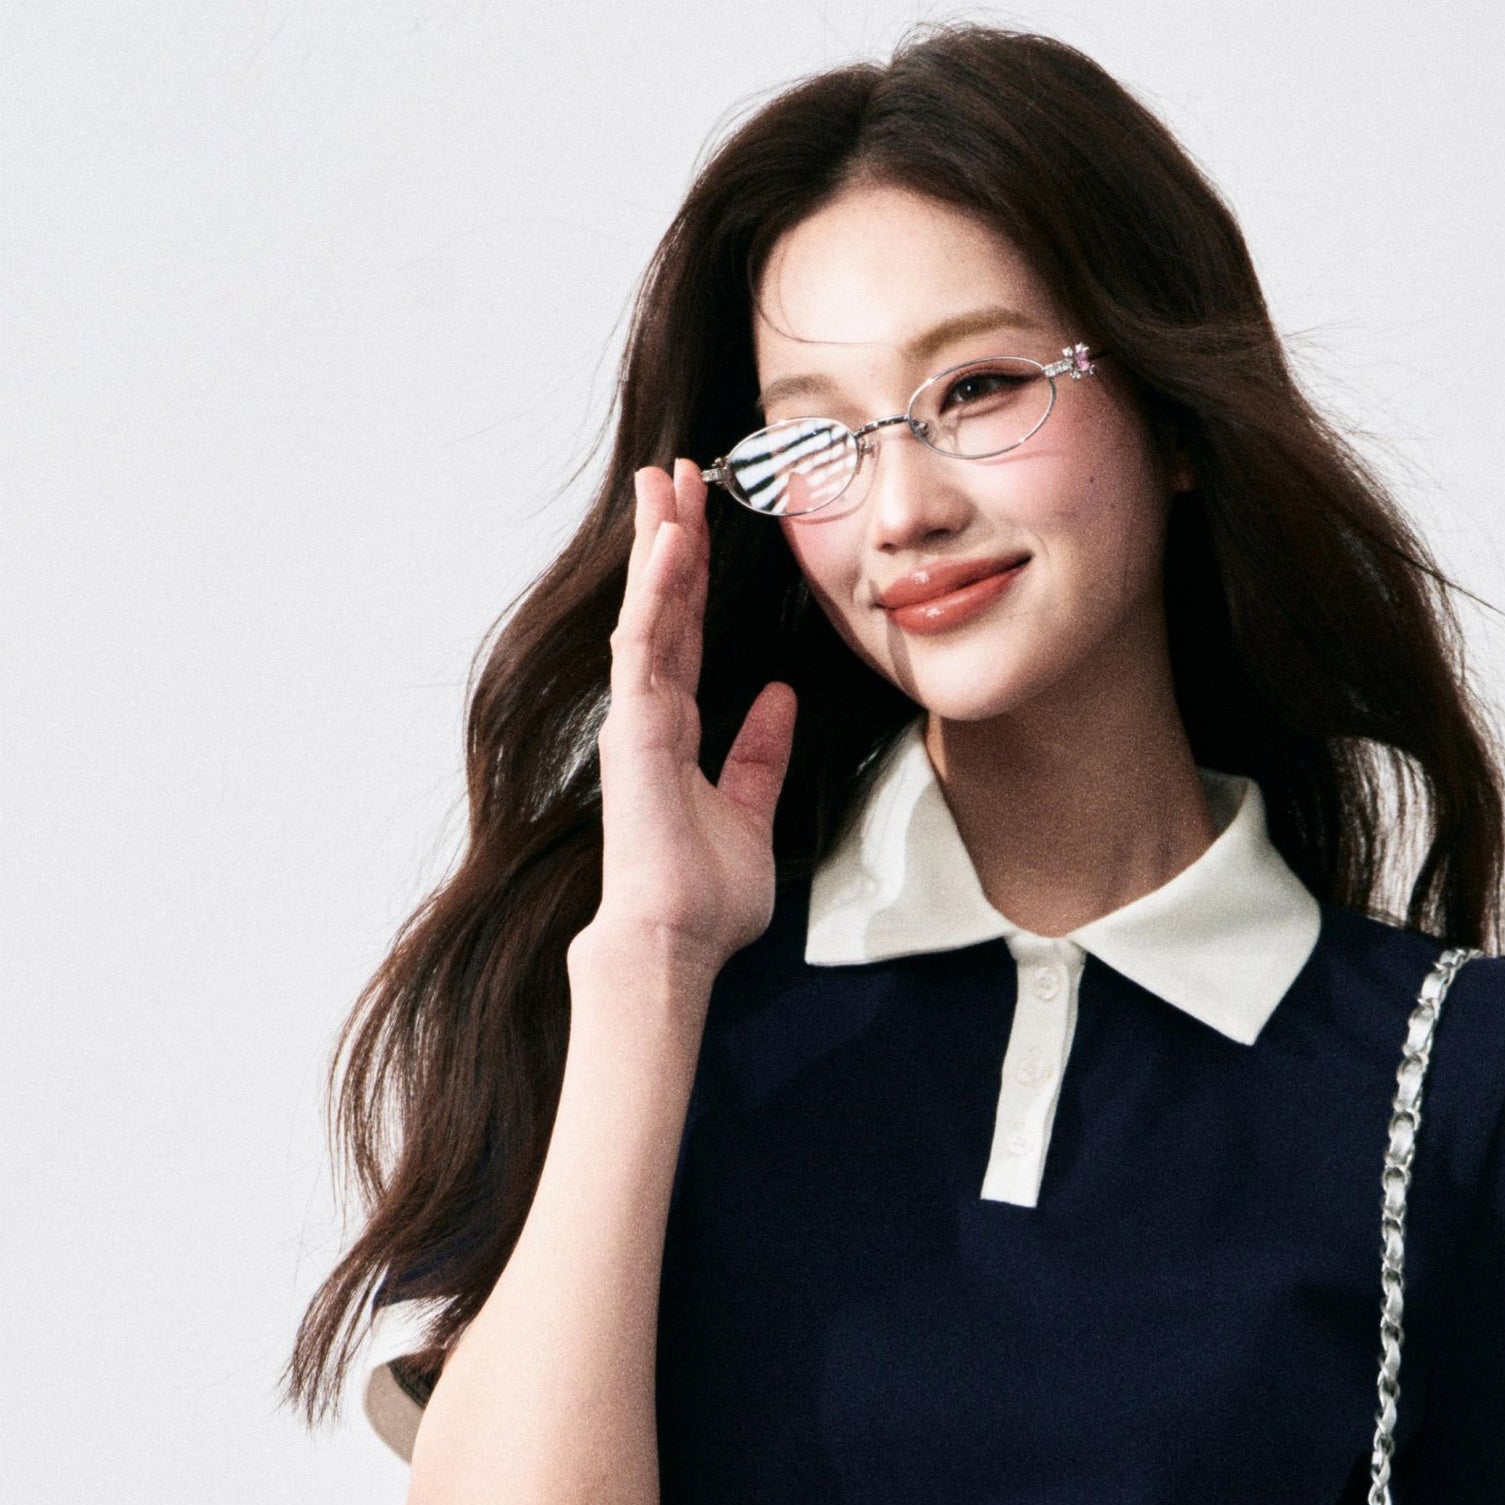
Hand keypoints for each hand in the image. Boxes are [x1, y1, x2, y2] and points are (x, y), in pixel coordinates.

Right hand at [574, 458, 797, 990]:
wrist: (677, 939)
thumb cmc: (707, 897)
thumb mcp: (751, 813)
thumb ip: (761, 756)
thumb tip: (780, 699)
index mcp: (674, 734)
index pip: (683, 637)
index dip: (691, 579)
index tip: (700, 523)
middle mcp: (649, 715)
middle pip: (661, 607)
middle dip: (670, 538)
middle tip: (678, 474)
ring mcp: (636, 717)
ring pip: (649, 611)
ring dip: (660, 544)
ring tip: (668, 483)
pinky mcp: (634, 726)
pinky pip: (647, 642)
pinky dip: (660, 589)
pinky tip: (674, 540)